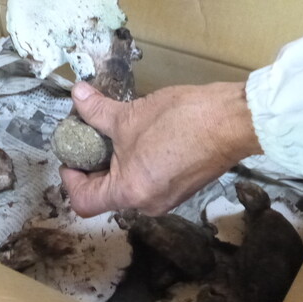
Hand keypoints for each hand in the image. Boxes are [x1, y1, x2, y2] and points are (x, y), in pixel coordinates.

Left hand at [59, 81, 261, 216]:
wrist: (232, 121)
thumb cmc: (181, 120)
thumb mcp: (130, 115)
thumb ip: (96, 111)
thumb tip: (77, 96)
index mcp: (129, 193)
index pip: (84, 201)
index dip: (70, 179)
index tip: (72, 155)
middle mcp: (147, 205)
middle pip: (105, 196)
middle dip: (94, 168)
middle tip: (91, 139)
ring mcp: (167, 199)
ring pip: (128, 189)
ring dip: (116, 166)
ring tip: (117, 135)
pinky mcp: (182, 189)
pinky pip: (148, 183)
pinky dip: (137, 166)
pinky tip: (141, 140)